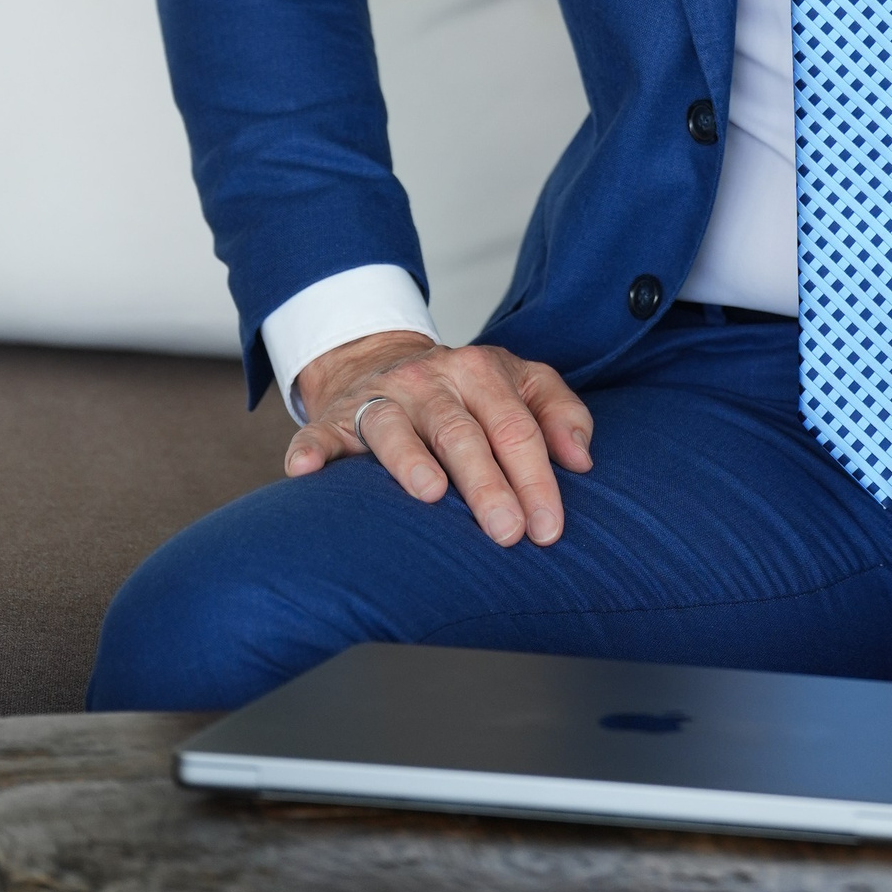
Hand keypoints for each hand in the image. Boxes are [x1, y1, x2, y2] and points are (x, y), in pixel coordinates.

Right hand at [286, 329, 593, 546]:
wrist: (380, 359)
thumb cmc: (463, 389)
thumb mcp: (519, 382)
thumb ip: (559, 411)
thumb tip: (583, 459)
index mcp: (480, 372)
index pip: (516, 427)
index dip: (535, 478)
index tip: (548, 528)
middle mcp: (429, 382)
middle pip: (461, 433)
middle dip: (487, 484)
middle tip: (507, 532)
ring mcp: (380, 398)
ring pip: (395, 429)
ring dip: (411, 461)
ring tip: (431, 494)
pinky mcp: (335, 419)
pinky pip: (320, 434)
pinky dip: (311, 451)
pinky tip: (308, 472)